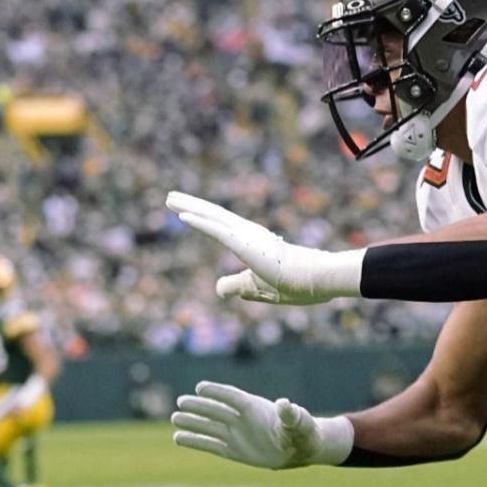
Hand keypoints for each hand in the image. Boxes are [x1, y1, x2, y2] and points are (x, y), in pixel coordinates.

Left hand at [165, 191, 362, 305]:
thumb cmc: (294, 283)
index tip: (184, 211)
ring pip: (212, 217)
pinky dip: (199, 222)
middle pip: (213, 216)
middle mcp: (248, 234)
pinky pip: (218, 230)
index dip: (203, 218)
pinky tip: (181, 216)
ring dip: (190, 207)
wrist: (317, 279)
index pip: (221, 227)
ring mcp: (247, 236)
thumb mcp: (257, 289)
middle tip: (170, 198)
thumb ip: (237, 286)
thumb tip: (217, 289)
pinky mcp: (246, 243)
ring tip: (170, 199)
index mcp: (251, 243)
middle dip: (191, 205)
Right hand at [170, 381, 352, 469]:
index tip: (200, 387)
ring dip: (193, 423)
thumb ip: (290, 415)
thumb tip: (285, 404)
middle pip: (215, 410)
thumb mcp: (300, 424)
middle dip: (199, 406)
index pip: (232, 397)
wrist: (300, 449)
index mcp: (255, 408)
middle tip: (180, 402)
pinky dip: (195, 441)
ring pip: (209, 427)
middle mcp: (241, 419)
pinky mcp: (233, 450)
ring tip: (175, 418)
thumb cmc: (302, 432)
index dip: (218, 392)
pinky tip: (178, 438)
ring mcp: (235, 434)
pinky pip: (210, 445)